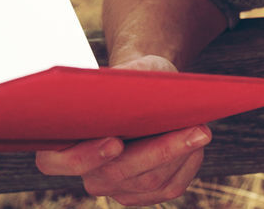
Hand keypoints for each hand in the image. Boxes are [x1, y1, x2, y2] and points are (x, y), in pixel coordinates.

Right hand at [35, 54, 211, 205]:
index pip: (61, 161)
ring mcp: (114, 188)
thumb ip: (125, 78)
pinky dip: (189, 163)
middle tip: (197, 130)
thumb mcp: (133, 69)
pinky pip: (170, 187)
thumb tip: (131, 85)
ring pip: (149, 181)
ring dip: (181, 153)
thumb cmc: (136, 77)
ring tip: (202, 127)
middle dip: (160, 151)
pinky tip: (197, 144)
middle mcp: (86, 173)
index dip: (86, 155)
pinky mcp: (143, 194)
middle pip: (116, 173)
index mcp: (62, 144)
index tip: (115, 142)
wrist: (150, 93)